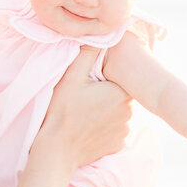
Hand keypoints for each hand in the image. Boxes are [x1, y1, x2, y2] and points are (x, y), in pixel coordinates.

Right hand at [42, 47, 132, 167]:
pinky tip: (89, 127)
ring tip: (86, 112)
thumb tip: (98, 36)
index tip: (91, 82)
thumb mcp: (71, 77)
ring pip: (118, 112)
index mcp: (121, 92)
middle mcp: (129, 111)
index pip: (121, 77)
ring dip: (107, 110)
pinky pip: (115, 129)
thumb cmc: (61, 112)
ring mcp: (125, 130)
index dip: (106, 77)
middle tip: (85, 97)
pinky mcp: (118, 144)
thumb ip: (87, 53)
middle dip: (107, 92)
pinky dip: (105, 127)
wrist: (57, 150)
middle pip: (121, 94)